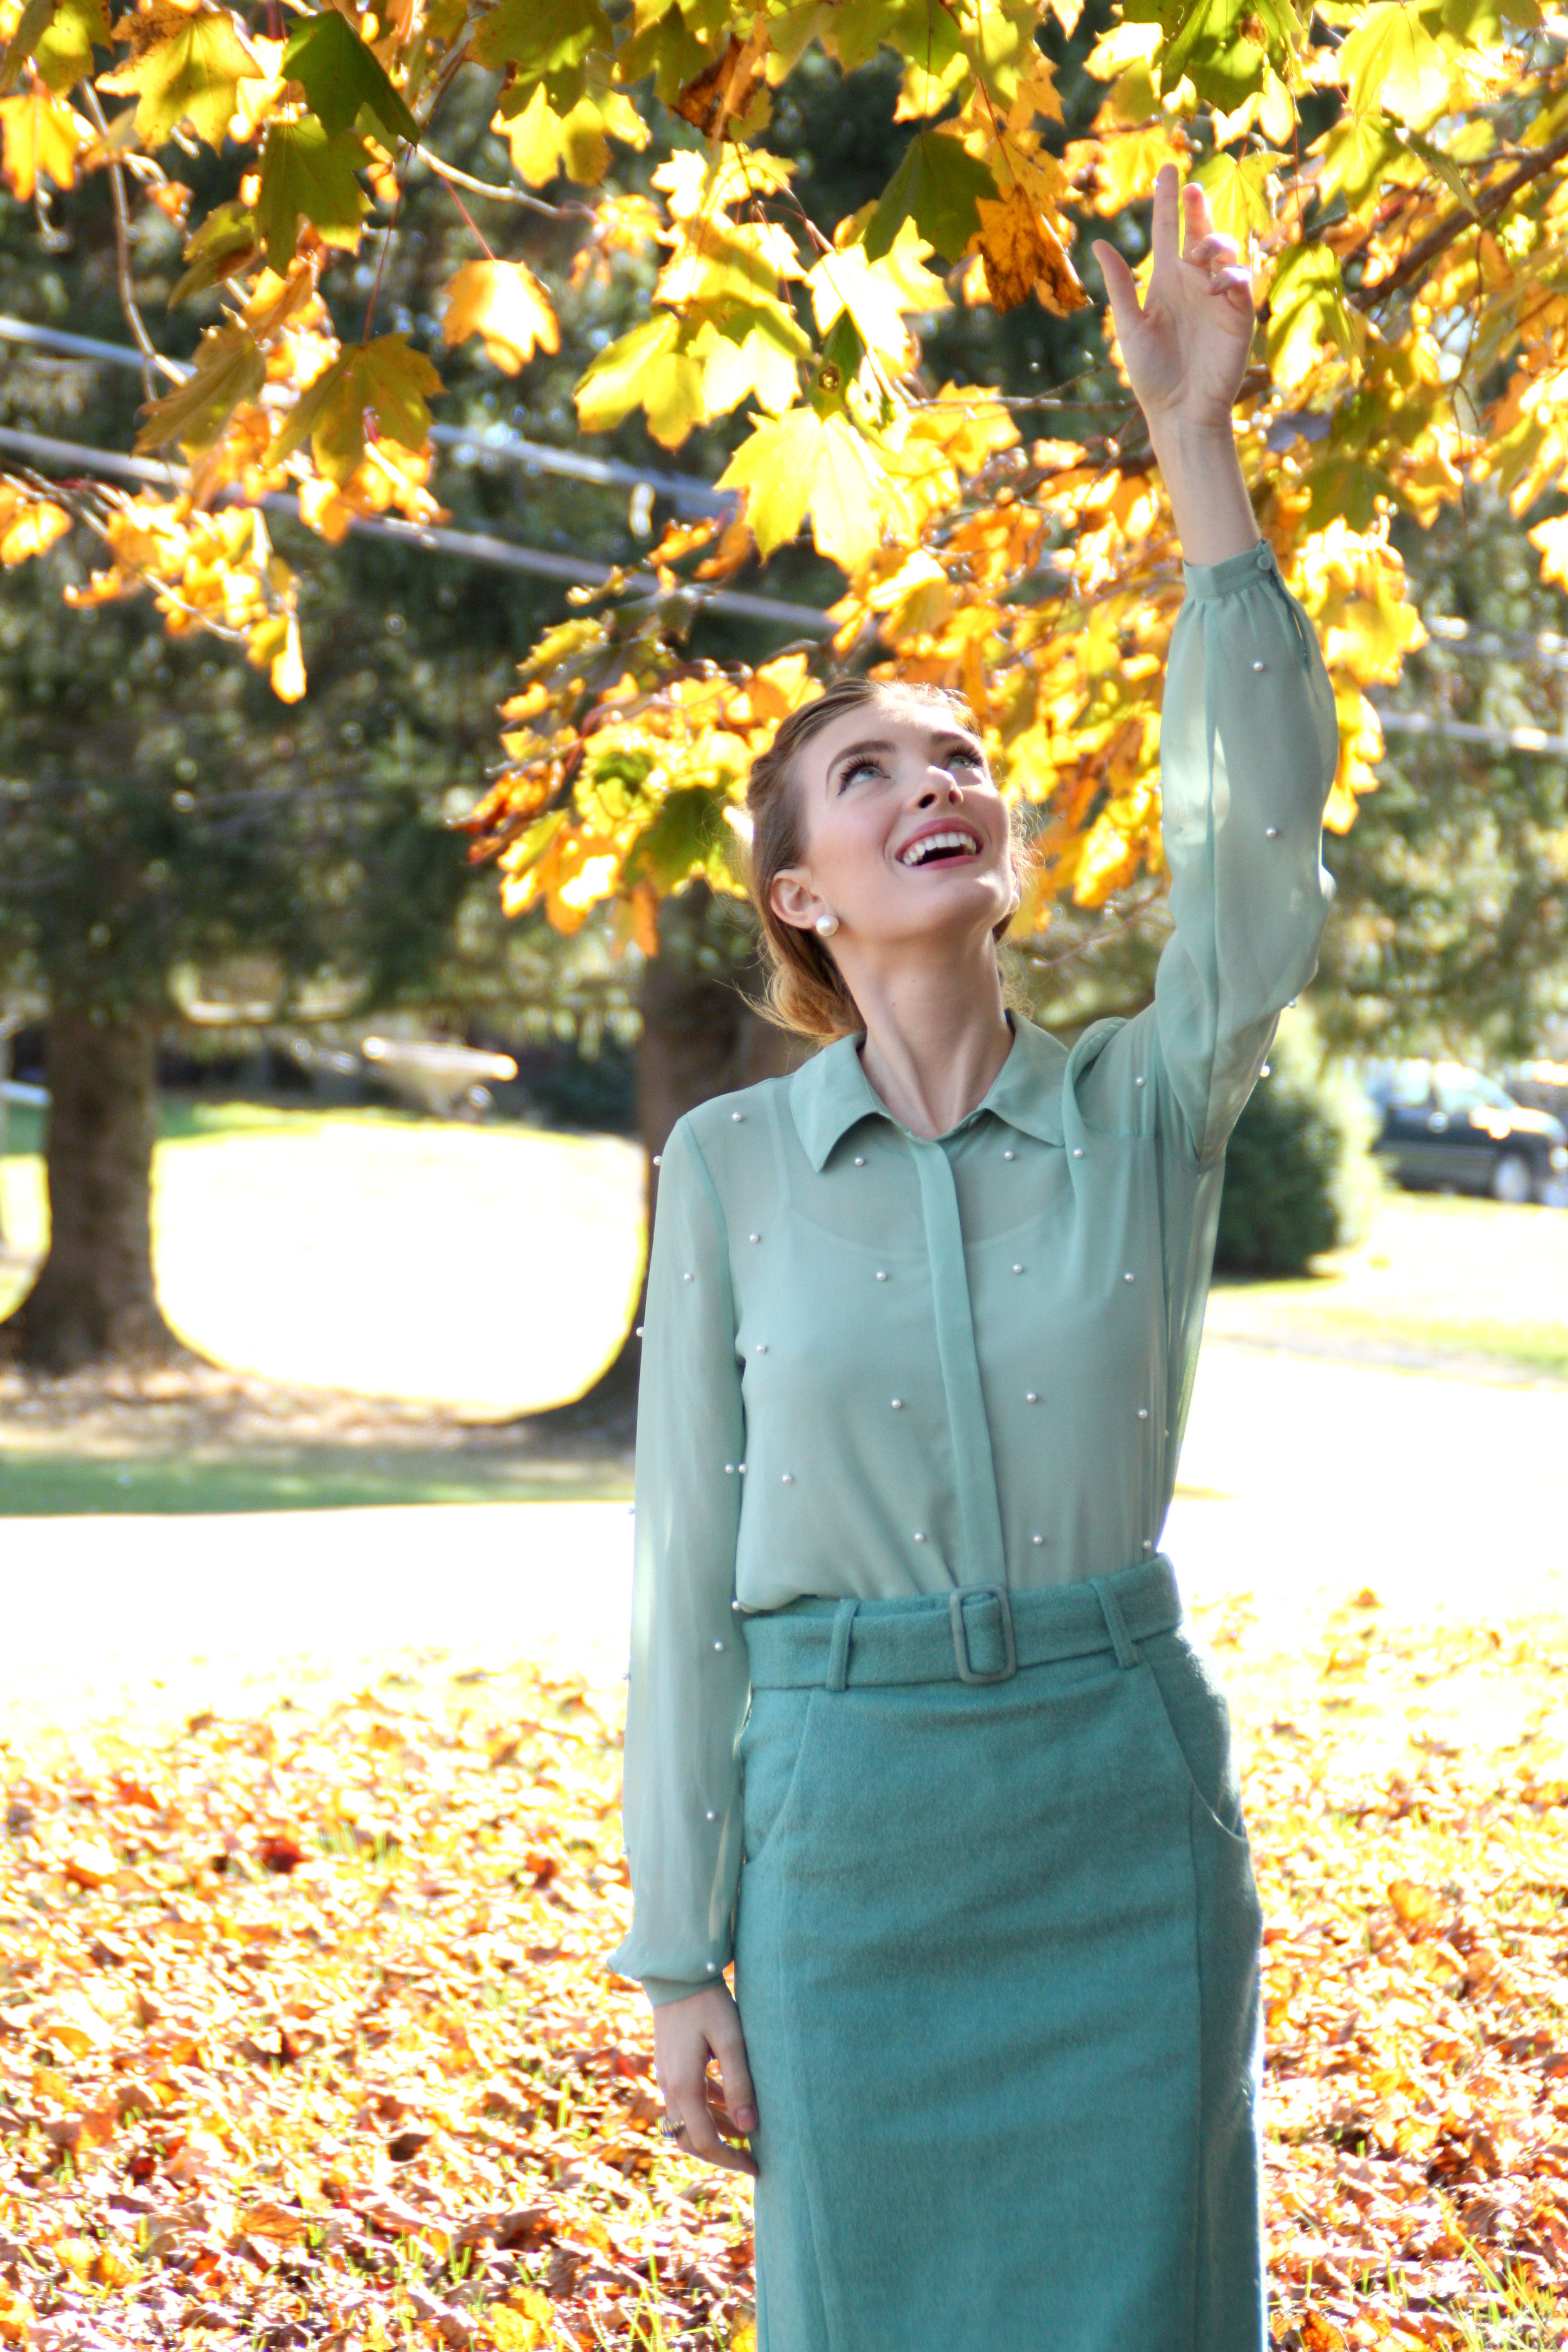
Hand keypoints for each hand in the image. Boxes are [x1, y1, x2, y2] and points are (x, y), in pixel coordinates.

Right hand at [652, 1983, 758, 2177]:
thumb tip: (749, 2128)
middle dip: (719, 2153)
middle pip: (690, 2140)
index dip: (731, 2160)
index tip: (757, 2166)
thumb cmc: (708, 2004)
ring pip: (686, 2123)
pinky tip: (728, 2104)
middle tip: (749, 2157)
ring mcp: (666, 2077)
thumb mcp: (731, 2041)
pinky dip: (706, 2111)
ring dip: (713, 2132)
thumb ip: (739, 2084)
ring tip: (746, 2133)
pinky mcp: (669, 2066)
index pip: (705, 2142)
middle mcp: (670, 2088)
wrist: (677, 1974)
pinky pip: (684, 2102)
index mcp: (685, 2087)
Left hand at [1093, 166, 1254, 436]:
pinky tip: (1215, 285)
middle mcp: (1194, 282)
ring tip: (1199, 253)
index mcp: (1167, 281)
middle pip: (1200, 232)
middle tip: (1189, 188)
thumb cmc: (1151, 375)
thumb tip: (1100, 243)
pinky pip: (1242, 283)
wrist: (1178, 412)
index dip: (1167, 202)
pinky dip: (1231, 277)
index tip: (1167, 169)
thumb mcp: (1130, 326)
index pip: (1168, 232)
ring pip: (1225, 251)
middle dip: (1197, 208)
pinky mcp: (1239, 316)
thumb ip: (1120, 285)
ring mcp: (1218, 297)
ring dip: (1214, 242)